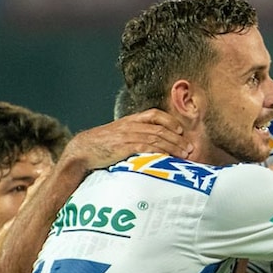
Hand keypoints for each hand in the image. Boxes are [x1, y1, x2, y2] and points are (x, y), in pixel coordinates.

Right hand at [62, 109, 193, 170]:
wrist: (82, 150)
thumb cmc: (100, 146)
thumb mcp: (117, 135)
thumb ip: (132, 135)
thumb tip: (148, 145)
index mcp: (129, 120)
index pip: (154, 114)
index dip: (170, 121)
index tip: (182, 130)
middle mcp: (131, 125)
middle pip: (160, 128)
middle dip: (178, 138)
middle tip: (190, 148)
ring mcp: (127, 135)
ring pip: (157, 138)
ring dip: (174, 146)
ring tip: (185, 155)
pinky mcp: (124, 146)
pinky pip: (147, 147)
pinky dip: (160, 152)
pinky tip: (169, 158)